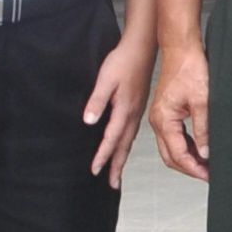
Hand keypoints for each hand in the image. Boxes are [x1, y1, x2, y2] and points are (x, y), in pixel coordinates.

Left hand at [84, 30, 153, 185]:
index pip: (111, 138)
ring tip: (117, 171)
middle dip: (117, 165)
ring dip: (122, 156)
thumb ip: (97, 100)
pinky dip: (127, 143)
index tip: (94, 170)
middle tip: (112, 184)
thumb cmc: (123, 61)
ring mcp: (137, 110)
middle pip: (124, 145)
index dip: (102, 155)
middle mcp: (133, 113)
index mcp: (125, 109)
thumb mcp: (106, 79)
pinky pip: (132, 131)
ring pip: (129, 140)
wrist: (142, 47)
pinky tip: (124, 144)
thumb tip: (89, 121)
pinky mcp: (138, 105)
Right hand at [146, 40, 212, 181]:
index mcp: (163, 120)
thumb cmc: (190, 68)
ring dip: (187, 158)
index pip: (178, 154)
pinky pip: (174, 136)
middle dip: (189, 168)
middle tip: (208, 175)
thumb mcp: (203, 101)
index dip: (194, 168)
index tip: (208, 175)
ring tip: (206, 165)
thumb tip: (205, 153)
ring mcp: (160, 117)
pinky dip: (186, 146)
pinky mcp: (166, 112)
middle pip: (170, 155)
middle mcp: (158, 121)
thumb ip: (203, 129)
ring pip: (171, 147)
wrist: (181, 49)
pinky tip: (200, 149)